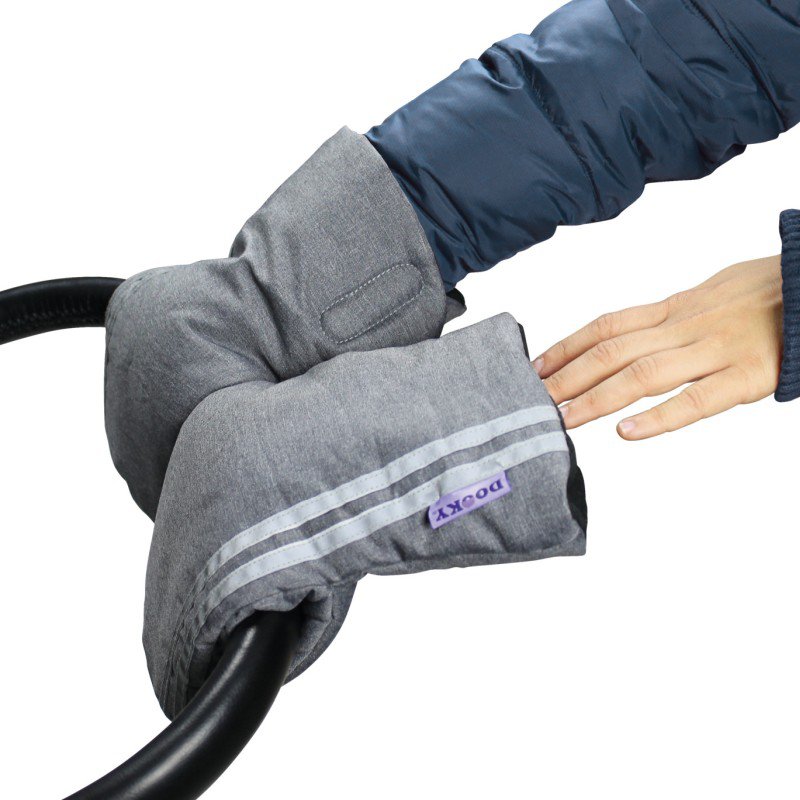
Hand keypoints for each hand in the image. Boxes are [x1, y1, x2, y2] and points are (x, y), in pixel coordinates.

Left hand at [533, 256, 783, 439]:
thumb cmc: (767, 292)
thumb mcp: (711, 292)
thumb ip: (672, 315)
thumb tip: (635, 331)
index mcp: (677, 308)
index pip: (608, 326)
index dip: (568, 346)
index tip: (537, 367)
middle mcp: (686, 327)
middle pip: (613, 351)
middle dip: (569, 377)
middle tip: (533, 401)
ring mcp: (716, 351)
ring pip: (643, 375)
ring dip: (597, 398)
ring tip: (564, 419)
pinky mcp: (748, 377)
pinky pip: (697, 400)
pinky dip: (659, 417)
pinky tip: (626, 432)